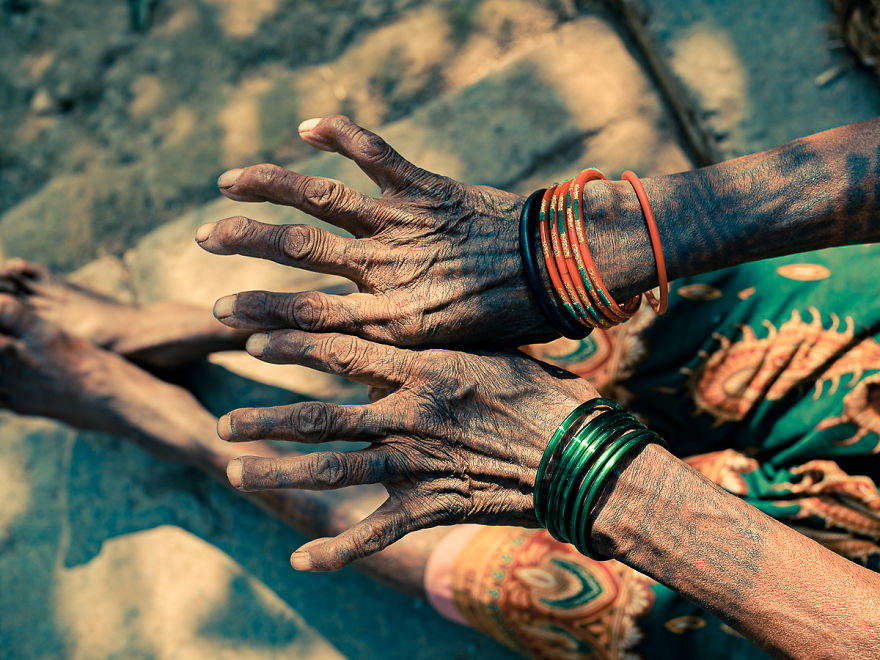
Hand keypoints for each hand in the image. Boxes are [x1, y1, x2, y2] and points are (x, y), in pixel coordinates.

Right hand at [196, 115, 555, 345]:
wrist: (561, 271)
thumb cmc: (510, 322)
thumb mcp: (451, 355)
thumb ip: (405, 359)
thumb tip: (367, 378)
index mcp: (393, 318)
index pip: (310, 315)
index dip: (262, 314)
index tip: (223, 314)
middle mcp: (389, 270)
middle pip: (302, 252)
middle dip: (247, 244)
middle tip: (203, 238)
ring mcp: (405, 225)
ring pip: (323, 200)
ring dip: (270, 187)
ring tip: (227, 183)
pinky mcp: (427, 189)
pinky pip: (376, 155)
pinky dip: (342, 135)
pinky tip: (308, 124)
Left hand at [219, 330, 596, 570]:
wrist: (582, 459)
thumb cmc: (547, 397)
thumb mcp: (497, 355)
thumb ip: (447, 347)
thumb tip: (411, 331)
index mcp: (426, 371)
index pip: (345, 353)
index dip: (294, 346)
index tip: (253, 340)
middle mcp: (409, 417)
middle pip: (321, 417)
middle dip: (267, 420)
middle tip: (227, 424)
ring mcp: (416, 465)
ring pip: (332, 470)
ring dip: (280, 472)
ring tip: (236, 472)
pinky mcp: (430, 507)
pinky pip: (375, 533)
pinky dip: (337, 550)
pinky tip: (301, 560)